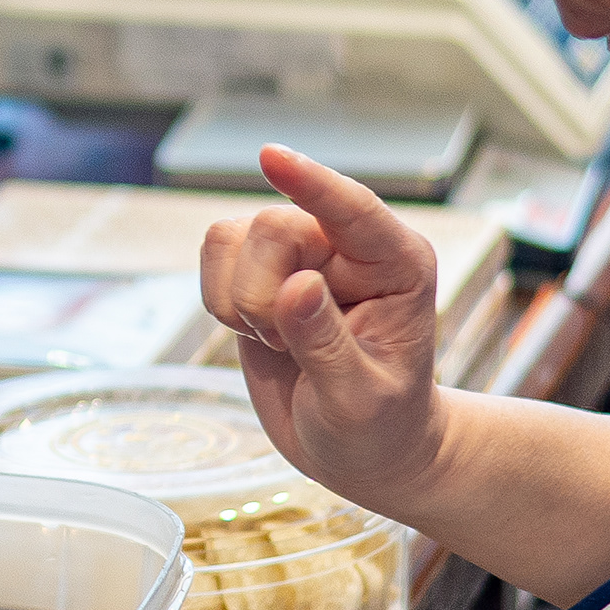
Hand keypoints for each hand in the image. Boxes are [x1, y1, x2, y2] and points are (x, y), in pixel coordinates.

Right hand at [196, 146, 447, 514]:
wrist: (365, 452)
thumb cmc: (382, 427)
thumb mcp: (361, 400)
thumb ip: (327, 344)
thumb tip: (295, 287)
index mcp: (397, 264)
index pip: (352, 209)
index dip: (310, 184)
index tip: (270, 157)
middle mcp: (348, 247)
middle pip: (272, 228)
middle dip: (261, 297)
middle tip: (287, 345)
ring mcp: (301, 253)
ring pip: (231, 237)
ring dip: (238, 300)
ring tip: (279, 342)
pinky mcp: (259, 268)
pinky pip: (212, 257)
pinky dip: (219, 302)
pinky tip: (260, 335)